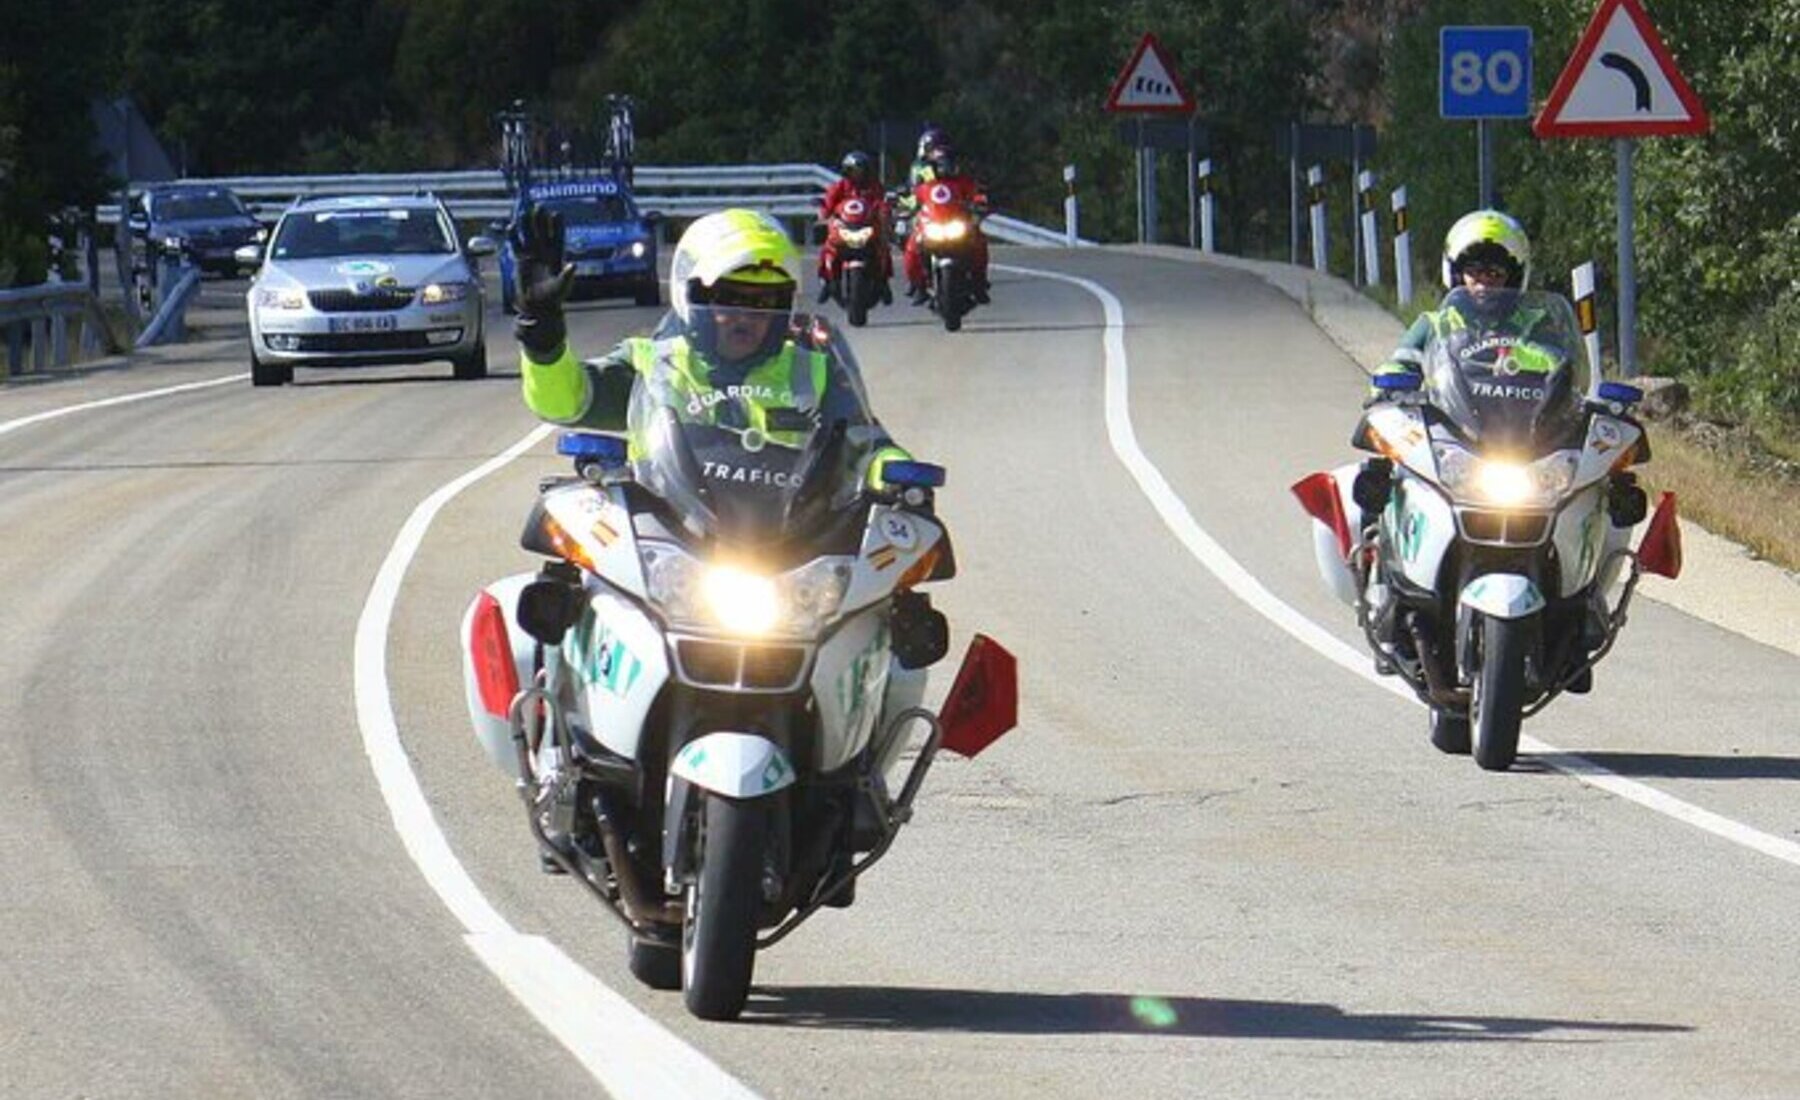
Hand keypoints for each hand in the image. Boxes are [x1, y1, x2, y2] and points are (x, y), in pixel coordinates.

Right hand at [512, 206, 574, 356]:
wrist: (538, 306)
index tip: (556, 214)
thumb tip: (573, 265)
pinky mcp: (521, 259)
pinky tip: (511, 227)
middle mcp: (545, 252)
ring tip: (524, 212)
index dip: (557, 226)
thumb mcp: (561, 287)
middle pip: (542, 232)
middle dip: (540, 220)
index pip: (558, 237)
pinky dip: (513, 237)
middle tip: (539, 206)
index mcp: (557, 256)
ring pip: (528, 235)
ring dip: (526, 224)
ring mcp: (532, 254)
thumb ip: (567, 275)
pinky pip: (516, 245)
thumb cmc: (553, 297)